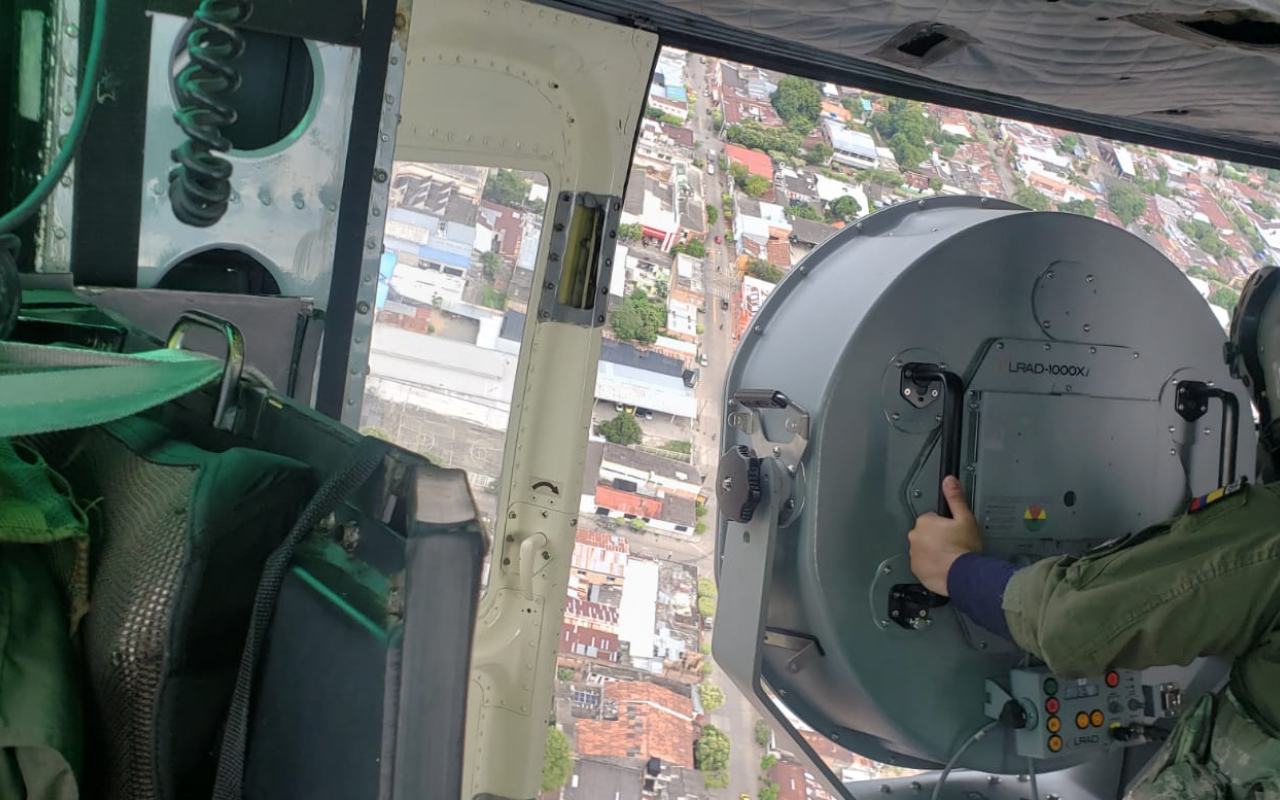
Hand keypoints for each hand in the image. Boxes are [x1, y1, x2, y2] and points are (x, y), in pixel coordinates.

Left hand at [908, 476, 983, 594]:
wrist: (963, 575)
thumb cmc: (964, 549)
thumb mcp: (964, 518)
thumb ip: (955, 498)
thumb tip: (949, 481)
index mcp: (924, 522)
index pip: (932, 518)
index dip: (944, 525)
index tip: (953, 531)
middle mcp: (915, 537)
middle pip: (926, 533)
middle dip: (937, 537)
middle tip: (952, 544)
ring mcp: (914, 554)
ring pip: (923, 548)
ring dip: (933, 551)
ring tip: (949, 555)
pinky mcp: (916, 569)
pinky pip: (922, 563)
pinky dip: (930, 564)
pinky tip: (943, 565)